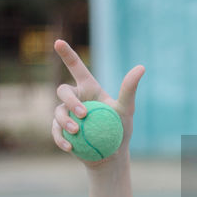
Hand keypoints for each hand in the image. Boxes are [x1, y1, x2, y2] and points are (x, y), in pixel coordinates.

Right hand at [51, 39, 144, 162]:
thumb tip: (141, 67)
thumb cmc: (120, 129)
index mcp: (88, 88)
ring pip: (57, 112)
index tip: (58, 41)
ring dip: (64, 121)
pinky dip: (60, 138)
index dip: (67, 54)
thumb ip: (129, 89)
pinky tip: (69, 147)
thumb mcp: (126, 109)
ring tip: (76, 132)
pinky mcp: (61, 130)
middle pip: (63, 91)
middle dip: (70, 101)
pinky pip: (55, 131)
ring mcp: (66, 114)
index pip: (76, 67)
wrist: (110, 154)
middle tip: (83, 115)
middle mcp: (75, 98)